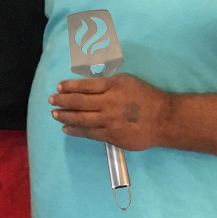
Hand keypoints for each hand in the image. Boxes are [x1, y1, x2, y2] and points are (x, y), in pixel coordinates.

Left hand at [49, 73, 173, 150]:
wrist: (165, 119)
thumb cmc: (146, 97)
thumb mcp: (126, 81)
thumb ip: (106, 82)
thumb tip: (85, 83)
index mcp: (113, 86)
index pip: (85, 86)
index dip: (69, 86)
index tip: (58, 87)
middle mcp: (109, 103)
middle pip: (79, 102)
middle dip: (62, 100)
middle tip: (51, 100)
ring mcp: (110, 121)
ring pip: (81, 119)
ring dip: (65, 116)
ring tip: (54, 114)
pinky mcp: (112, 136)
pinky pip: (89, 133)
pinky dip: (76, 130)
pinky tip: (66, 128)